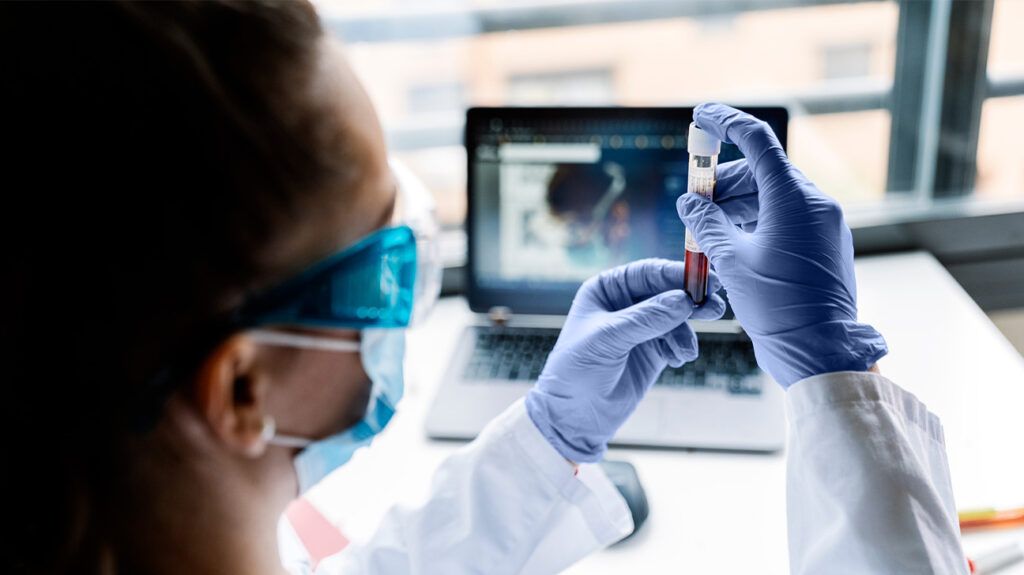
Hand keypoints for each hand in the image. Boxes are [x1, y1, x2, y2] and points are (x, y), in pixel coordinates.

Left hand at [525, 258, 725, 462]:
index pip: (647, 272)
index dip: (677, 274)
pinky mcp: (653, 351)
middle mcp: (625, 303)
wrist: (574, 417)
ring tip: (686, 351)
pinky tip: (676, 360)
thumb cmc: (576, 370)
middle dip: (692, 300)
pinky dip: (682, 348)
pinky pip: (677, 340)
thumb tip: (684, 301)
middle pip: (668, 292)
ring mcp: (641, 327)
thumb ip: (646, 318)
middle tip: (715, 307)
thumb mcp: (607, 339)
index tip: (704, 281)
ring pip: (677, 317)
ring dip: (686, 332)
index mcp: (607, 289)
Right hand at [676, 103, 886, 387]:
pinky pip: (788, 219)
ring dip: (737, 206)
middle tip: (694, 205)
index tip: (701, 116)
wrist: (820, 351)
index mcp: (793, 198)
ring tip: (708, 232)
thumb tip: (690, 202)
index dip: (725, 123)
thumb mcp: (731, 261)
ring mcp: (825, 225)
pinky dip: (757, 222)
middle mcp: (815, 204)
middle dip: (723, 183)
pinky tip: (733, 245)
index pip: (756, 141)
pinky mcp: (826, 245)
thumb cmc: (777, 308)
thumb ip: (706, 223)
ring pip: (773, 197)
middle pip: (762, 172)